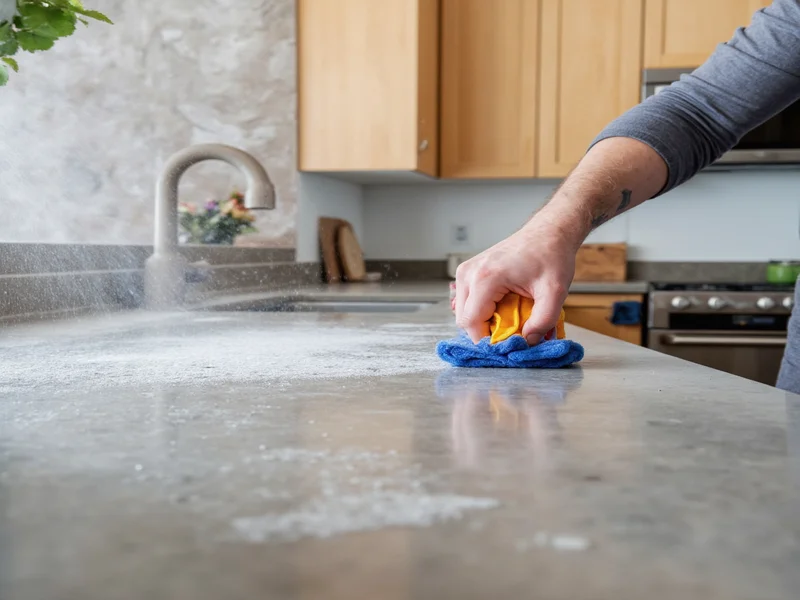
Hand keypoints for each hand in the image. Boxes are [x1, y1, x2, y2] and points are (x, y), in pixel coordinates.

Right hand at [454, 217, 579, 344]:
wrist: (547, 233)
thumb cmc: (551, 256)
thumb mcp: (554, 292)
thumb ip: (543, 321)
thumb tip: (528, 341)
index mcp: (485, 278)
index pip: (471, 323)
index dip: (487, 341)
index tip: (507, 345)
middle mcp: (470, 273)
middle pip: (463, 319)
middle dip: (486, 332)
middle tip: (512, 332)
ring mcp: (466, 271)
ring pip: (463, 311)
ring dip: (483, 321)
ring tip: (509, 317)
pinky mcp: (469, 271)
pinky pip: (467, 301)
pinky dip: (482, 310)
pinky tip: (502, 306)